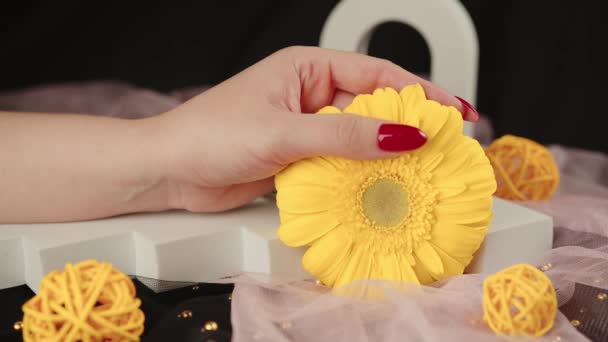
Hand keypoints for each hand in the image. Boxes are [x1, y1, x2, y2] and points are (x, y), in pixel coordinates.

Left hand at [153, 46, 478, 212]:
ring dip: (384, 156)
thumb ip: (343, 135)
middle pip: (372, 108)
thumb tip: (400, 135)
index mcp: (306, 68)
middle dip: (406, 127)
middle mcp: (310, 95)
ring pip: (358, 140)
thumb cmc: (208, 134)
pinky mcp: (299, 159)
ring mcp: (306, 129)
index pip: (375, 74)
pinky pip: (340, 164)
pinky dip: (359, 176)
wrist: (169, 172)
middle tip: (443, 147)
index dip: (416, 92)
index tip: (450, 112)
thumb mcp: (282, 132)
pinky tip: (380, 188)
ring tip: (420, 171)